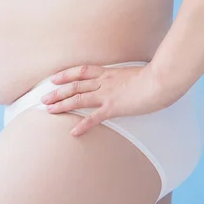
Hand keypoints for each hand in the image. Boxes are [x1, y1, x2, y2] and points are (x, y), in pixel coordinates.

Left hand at [40, 63, 167, 136]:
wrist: (160, 80)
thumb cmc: (154, 76)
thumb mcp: (136, 73)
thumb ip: (126, 77)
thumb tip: (125, 81)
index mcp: (109, 72)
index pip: (82, 71)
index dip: (66, 74)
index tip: (54, 79)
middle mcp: (104, 82)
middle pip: (75, 85)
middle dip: (57, 92)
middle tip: (43, 98)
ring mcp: (107, 94)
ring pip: (78, 98)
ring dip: (62, 104)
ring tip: (48, 110)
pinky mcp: (113, 108)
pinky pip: (94, 117)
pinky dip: (82, 125)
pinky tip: (73, 132)